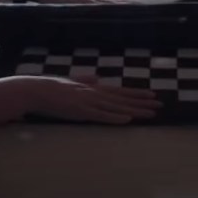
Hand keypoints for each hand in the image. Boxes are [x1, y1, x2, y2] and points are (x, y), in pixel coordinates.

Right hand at [1, 75, 160, 123]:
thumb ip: (85, 81)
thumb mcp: (72, 82)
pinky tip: (128, 120)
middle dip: (142, 102)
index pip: (120, 91)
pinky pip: (102, 116)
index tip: (152, 94)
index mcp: (93, 88)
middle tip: (161, 104)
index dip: (136, 93)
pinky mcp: (81, 112)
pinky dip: (115, 118)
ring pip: (117, 108)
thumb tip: (97, 78)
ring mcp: (89, 103)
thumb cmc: (52, 88)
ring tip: (152, 113)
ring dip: (135, 110)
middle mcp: (95, 94)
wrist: (36, 90)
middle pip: (123, 99)